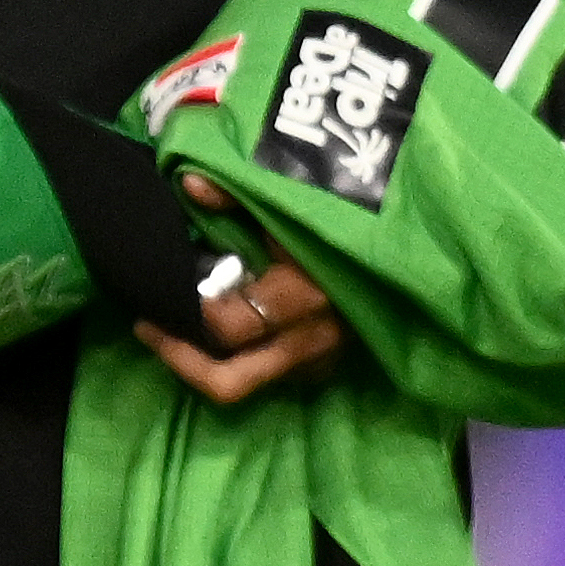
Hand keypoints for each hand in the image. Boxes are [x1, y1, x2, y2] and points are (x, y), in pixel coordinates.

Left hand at [131, 172, 346, 405]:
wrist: (413, 240)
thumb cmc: (348, 216)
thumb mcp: (295, 201)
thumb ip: (239, 193)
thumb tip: (189, 184)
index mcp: (301, 299)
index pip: (226, 327)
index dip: (182, 320)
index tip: (153, 302)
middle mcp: (310, 340)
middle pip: (230, 382)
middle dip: (182, 360)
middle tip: (151, 330)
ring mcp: (322, 358)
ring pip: (251, 382)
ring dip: (211, 363)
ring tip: (179, 332)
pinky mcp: (329, 364)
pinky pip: (275, 373)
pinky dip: (245, 358)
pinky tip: (226, 331)